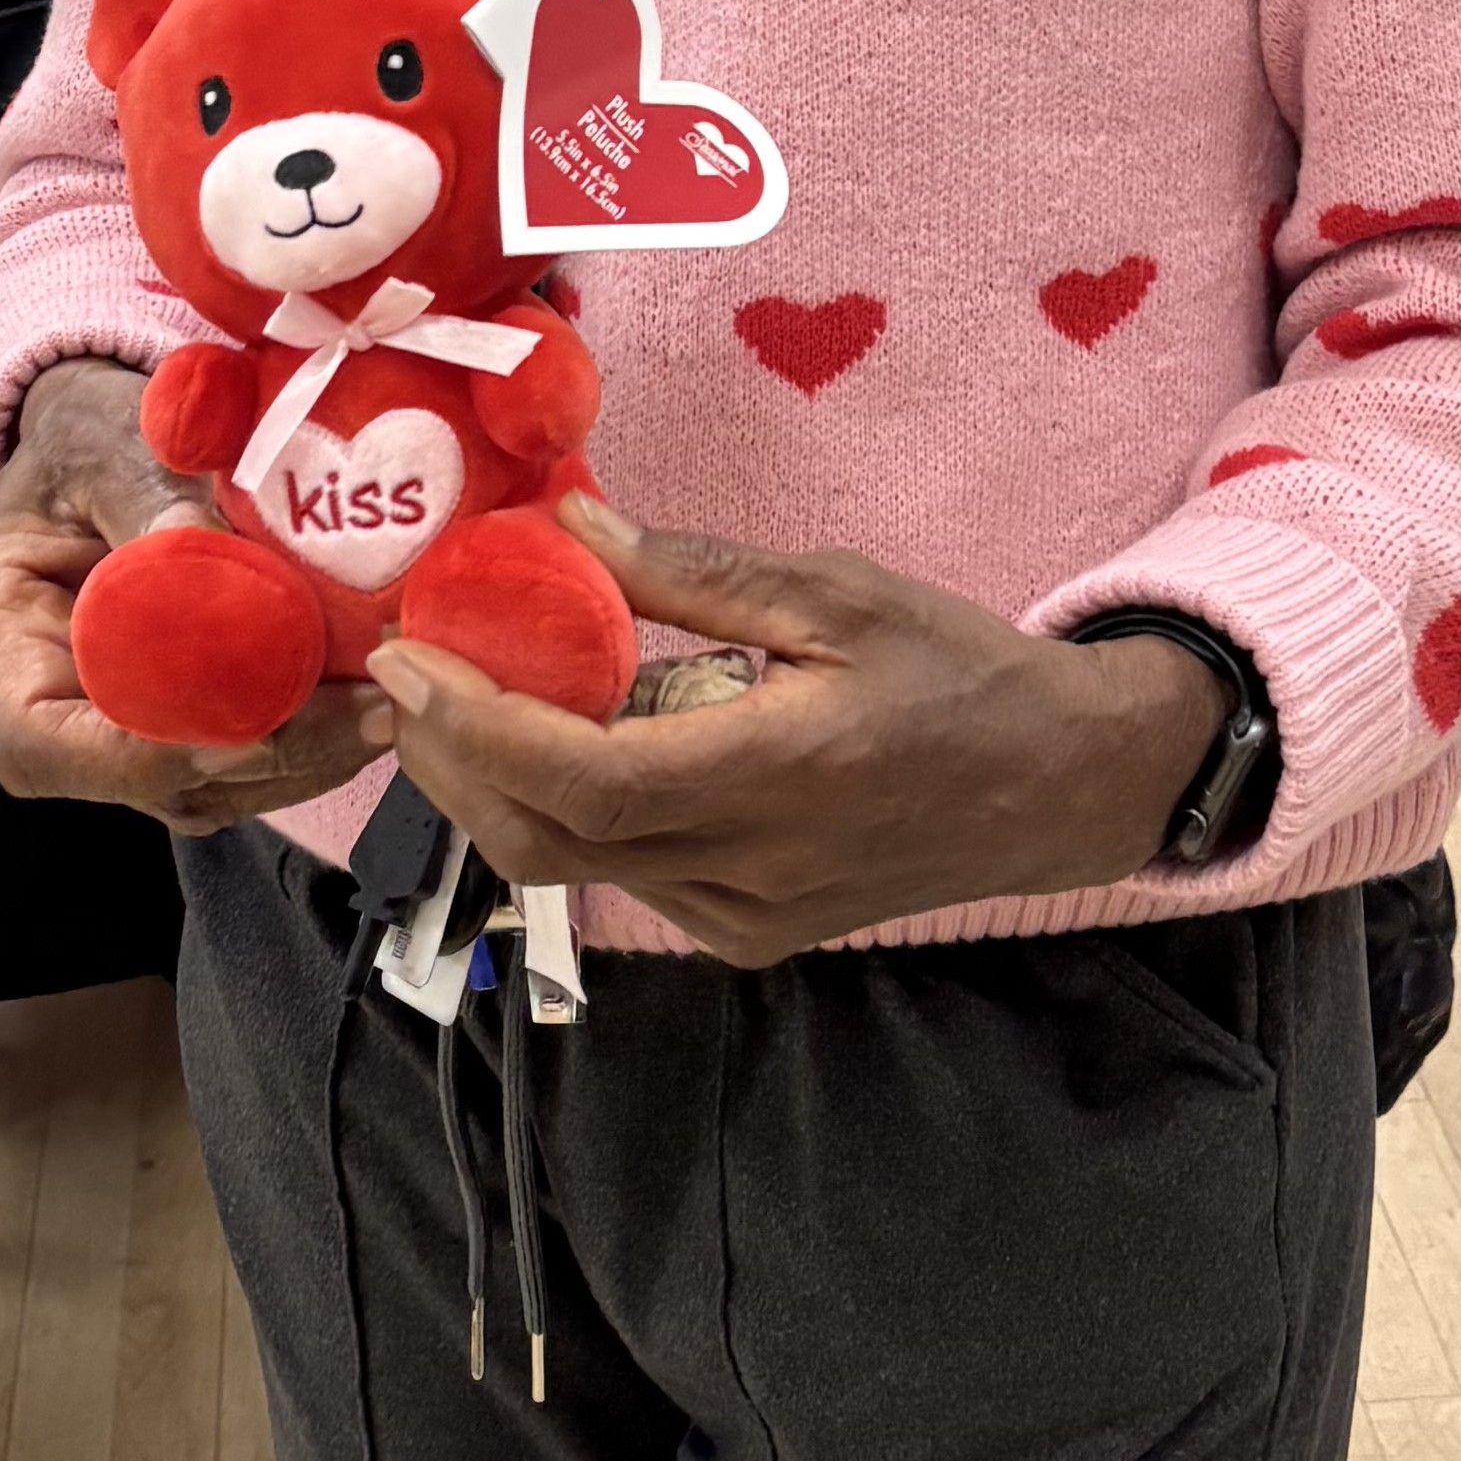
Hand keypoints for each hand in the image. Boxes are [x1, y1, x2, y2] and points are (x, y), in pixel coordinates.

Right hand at [0, 356, 394, 833]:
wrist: (104, 442)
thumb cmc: (89, 435)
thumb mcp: (105, 441)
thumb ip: (149, 498)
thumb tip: (216, 566)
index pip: (47, 744)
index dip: (152, 752)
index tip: (260, 725)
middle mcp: (35, 711)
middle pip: (140, 779)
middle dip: (263, 754)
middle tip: (371, 711)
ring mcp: (103, 734)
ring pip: (201, 789)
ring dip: (300, 759)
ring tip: (388, 704)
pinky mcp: (165, 734)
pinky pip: (232, 767)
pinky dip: (302, 745)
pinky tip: (368, 703)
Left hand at [368, 495, 1229, 964]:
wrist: (1055, 785)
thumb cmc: (955, 671)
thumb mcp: (837, 592)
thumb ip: (697, 572)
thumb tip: (572, 526)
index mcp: (775, 776)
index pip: (581, 779)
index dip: (476, 728)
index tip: (408, 658)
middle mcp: (747, 872)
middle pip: (546, 841)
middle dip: (452, 763)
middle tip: (405, 676)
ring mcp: (742, 919)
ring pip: (572, 872)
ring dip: (494, 793)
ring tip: (450, 707)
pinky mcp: (747, 934)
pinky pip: (623, 883)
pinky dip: (563, 820)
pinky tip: (552, 750)